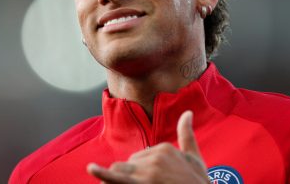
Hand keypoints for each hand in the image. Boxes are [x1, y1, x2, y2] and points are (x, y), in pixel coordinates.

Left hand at [87, 110, 209, 182]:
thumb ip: (186, 134)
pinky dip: (102, 173)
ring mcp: (148, 173)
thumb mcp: (195, 158)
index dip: (143, 173)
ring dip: (119, 182)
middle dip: (130, 177)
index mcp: (165, 148)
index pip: (140, 157)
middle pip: (127, 165)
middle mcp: (155, 157)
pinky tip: (91, 169)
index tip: (157, 183)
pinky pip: (116, 177)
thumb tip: (187, 112)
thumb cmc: (198, 183)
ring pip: (120, 172)